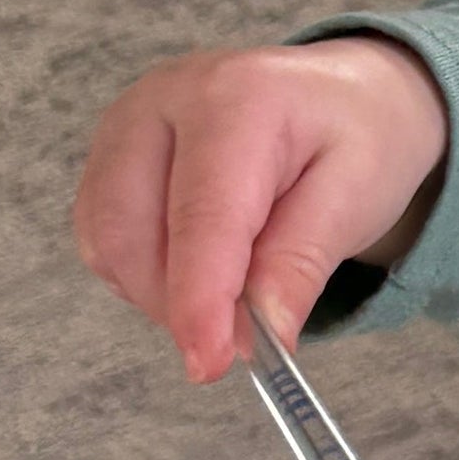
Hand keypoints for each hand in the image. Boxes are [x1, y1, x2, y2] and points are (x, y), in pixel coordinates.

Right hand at [74, 38, 449, 381]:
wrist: (344, 96)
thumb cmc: (358, 140)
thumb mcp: (357, 197)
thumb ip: (301, 262)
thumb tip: (257, 333)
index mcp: (238, 100)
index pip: (201, 216)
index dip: (198, 299)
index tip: (208, 363)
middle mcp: (165, 99)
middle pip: (132, 230)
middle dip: (177, 304)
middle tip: (240, 340)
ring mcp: (126, 120)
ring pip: (106, 238)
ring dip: (158, 292)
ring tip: (231, 294)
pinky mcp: (110, 148)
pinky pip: (101, 233)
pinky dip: (142, 273)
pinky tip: (196, 271)